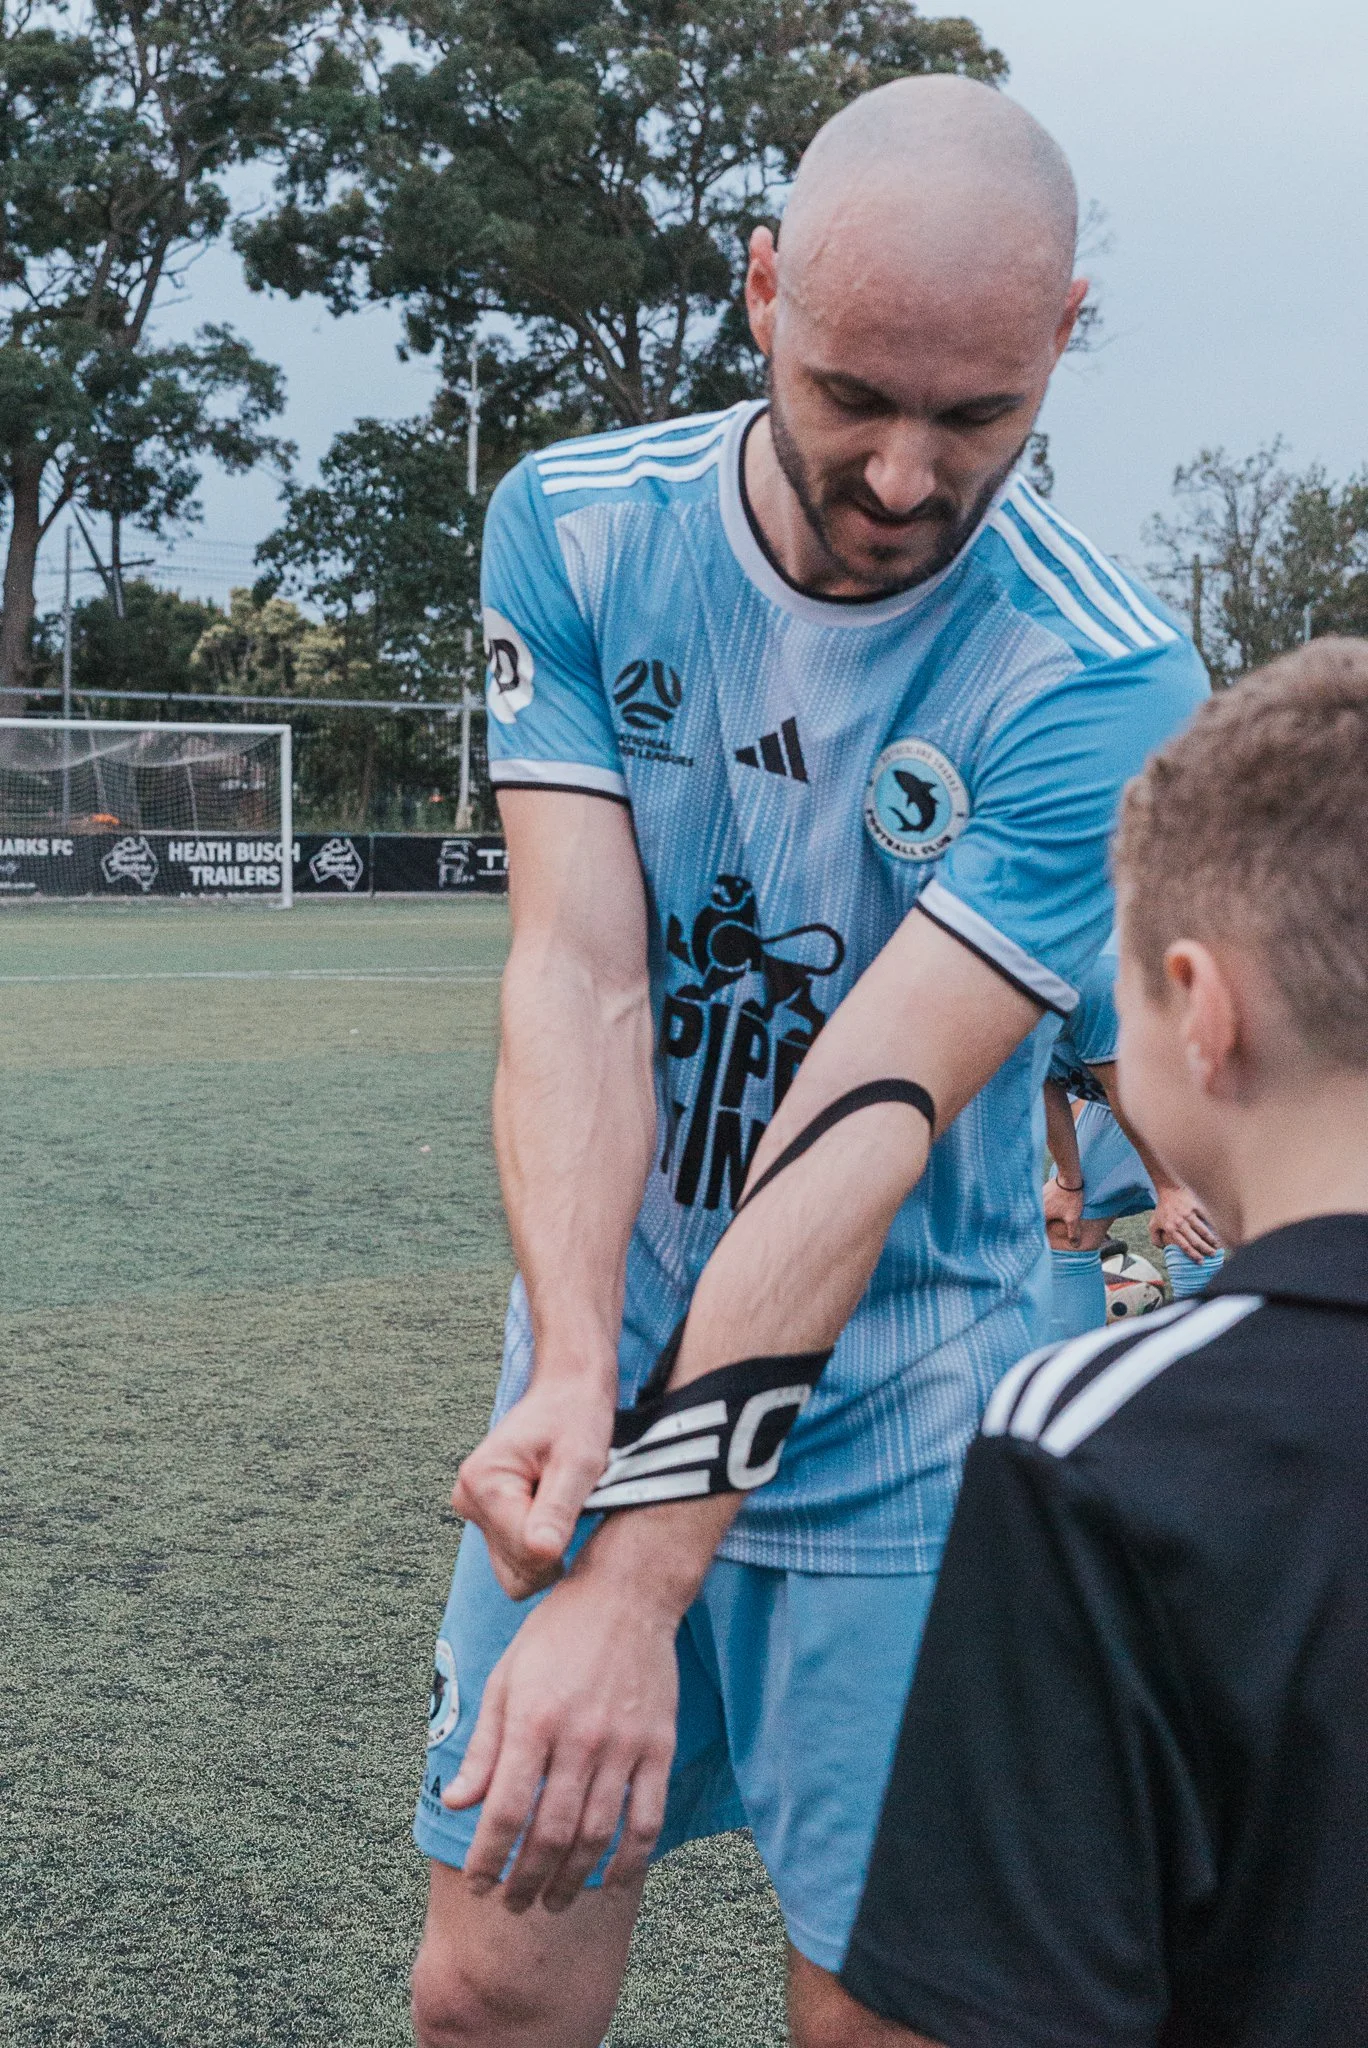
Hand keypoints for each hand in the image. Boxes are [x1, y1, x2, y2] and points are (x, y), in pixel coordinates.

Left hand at [442, 1557, 678, 1911]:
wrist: (626, 1594)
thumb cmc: (555, 1635)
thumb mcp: (505, 1679)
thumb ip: (484, 1746)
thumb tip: (458, 1803)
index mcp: (533, 1718)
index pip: (506, 1809)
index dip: (489, 1856)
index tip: (479, 1882)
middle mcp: (578, 1736)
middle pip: (550, 1832)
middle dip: (526, 1880)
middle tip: (514, 1905)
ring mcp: (624, 1743)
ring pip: (597, 1834)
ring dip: (572, 1879)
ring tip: (553, 1902)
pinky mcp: (659, 1745)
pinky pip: (647, 1817)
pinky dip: (631, 1858)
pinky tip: (612, 1879)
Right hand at [453, 1374, 615, 1600]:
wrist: (566, 1391)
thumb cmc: (576, 1418)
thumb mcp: (579, 1461)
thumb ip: (558, 1509)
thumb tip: (542, 1553)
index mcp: (483, 1483)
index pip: (526, 1554)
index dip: (563, 1544)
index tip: (582, 1509)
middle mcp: (467, 1498)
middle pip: (515, 1571)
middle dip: (551, 1551)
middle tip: (575, 1508)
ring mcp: (473, 1509)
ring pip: (515, 1570)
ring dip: (546, 1548)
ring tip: (564, 1505)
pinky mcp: (486, 1515)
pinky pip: (514, 1557)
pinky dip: (539, 1544)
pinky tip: (555, 1511)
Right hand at [1043, 1173, 1085, 1247]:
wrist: (1069, 1177)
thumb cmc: (1071, 1198)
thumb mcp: (1073, 1217)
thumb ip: (1073, 1232)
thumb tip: (1075, 1245)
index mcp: (1043, 1215)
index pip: (1037, 1229)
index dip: (1038, 1236)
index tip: (1038, 1242)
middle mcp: (1037, 1206)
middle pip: (1035, 1219)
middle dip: (1037, 1226)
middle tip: (1039, 1232)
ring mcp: (1039, 1197)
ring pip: (1037, 1210)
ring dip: (1039, 1215)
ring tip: (1043, 1220)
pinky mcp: (1042, 1190)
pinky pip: (1040, 1202)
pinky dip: (1042, 1206)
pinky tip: (1049, 1207)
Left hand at [1149, 1185, 1221, 1261]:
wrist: (1168, 1190)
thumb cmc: (1161, 1209)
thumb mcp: (1153, 1224)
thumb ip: (1155, 1238)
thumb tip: (1163, 1250)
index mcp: (1171, 1229)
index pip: (1184, 1246)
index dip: (1193, 1255)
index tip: (1201, 1261)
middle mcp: (1180, 1223)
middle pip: (1195, 1240)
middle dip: (1205, 1250)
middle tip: (1212, 1256)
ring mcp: (1189, 1215)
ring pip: (1203, 1231)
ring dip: (1211, 1240)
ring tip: (1217, 1247)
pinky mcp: (1196, 1207)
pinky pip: (1206, 1219)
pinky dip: (1213, 1227)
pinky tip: (1218, 1233)